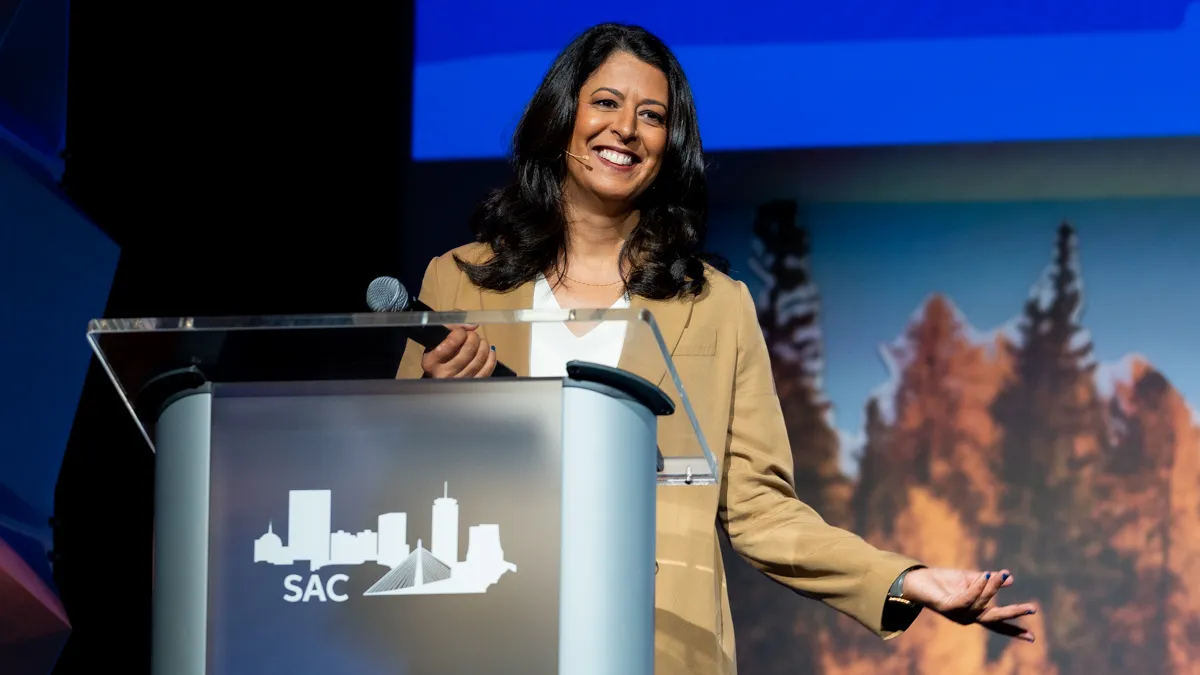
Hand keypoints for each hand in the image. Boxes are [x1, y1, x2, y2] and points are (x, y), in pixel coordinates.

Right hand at [420, 321, 496, 378]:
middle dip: (474, 338)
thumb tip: (474, 325)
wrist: (437, 376)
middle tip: (472, 336)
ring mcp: (459, 382)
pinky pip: (487, 370)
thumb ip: (452, 324)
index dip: (460, 332)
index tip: (460, 332)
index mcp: (432, 362)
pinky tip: (489, 351)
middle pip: (468, 350)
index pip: (452, 343)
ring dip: (483, 346)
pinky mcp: (471, 385)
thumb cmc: (437, 354)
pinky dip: (491, 358)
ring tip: (481, 342)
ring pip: (479, 359)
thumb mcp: (437, 338)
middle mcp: (444, 375)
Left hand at [902, 567, 1036, 641]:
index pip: (997, 624)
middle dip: (1013, 614)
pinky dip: (978, 587)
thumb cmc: (944, 581)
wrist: (917, 580)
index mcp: (975, 613)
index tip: (1032, 637)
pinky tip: (985, 575)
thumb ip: (989, 581)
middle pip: (994, 619)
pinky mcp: (948, 608)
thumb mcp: (971, 579)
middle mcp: (968, 617)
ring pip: (982, 603)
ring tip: (1001, 575)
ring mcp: (958, 614)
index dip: (1014, 630)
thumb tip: (1011, 578)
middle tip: (1032, 608)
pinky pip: (968, 598)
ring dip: (992, 588)